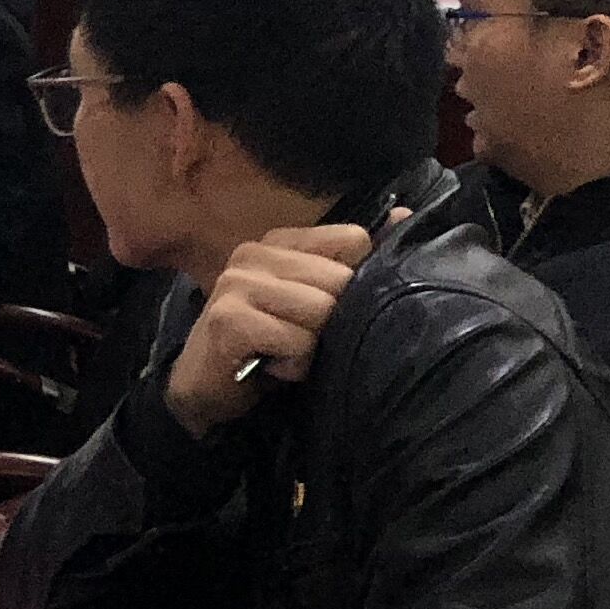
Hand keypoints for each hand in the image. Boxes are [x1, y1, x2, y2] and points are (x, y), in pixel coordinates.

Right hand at [163, 215, 395, 438]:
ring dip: (313, 347)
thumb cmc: (266, 346)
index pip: (352, 240)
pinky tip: (271, 367)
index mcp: (277, 241)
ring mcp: (237, 284)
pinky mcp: (230, 319)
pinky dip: (294, 365)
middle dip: (332, 321)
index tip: (323, 311)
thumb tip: (404, 215)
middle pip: (341, 280)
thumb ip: (351, 261)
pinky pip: (298, 342)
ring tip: (286, 354)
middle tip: (301, 340)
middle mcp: (253, 253)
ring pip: (322, 310)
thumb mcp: (312, 300)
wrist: (205, 393)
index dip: (352, 284)